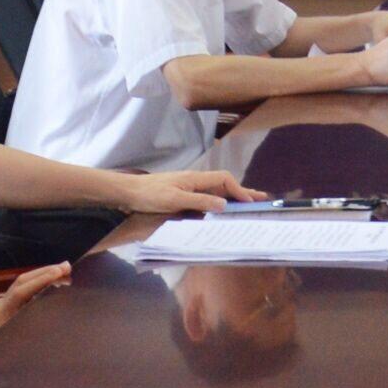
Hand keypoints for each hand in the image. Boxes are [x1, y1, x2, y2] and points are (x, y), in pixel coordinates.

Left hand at [0, 261, 72, 357]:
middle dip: (45, 272)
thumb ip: (18, 338)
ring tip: (59, 275)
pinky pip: (18, 294)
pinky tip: (43, 293)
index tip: (62, 271)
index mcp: (1, 311)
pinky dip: (33, 288)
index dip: (43, 279)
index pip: (23, 289)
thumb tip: (41, 329)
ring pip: (20, 286)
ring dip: (40, 278)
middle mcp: (0, 305)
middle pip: (23, 281)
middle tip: (66, 267)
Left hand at [110, 169, 262, 218]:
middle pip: (223, 184)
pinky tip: (221, 208)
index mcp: (195, 179)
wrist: (128, 193)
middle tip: (259, 198)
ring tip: (246, 204)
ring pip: (216, 190)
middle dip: (241, 191)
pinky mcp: (181, 194)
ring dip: (231, 197)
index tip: (250, 202)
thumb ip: (200, 201)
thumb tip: (224, 204)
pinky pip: (206, 196)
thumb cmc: (150, 195)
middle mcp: (194, 181)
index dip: (239, 190)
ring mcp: (188, 187)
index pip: (224, 180)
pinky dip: (218, 201)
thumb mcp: (175, 200)